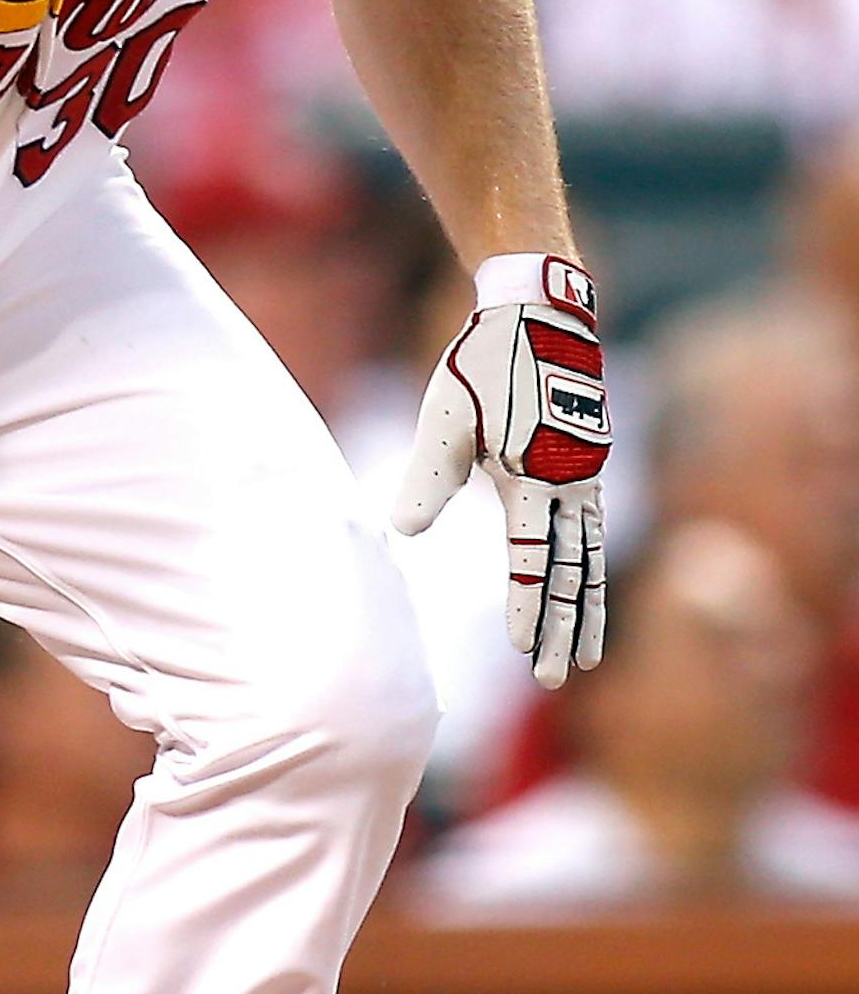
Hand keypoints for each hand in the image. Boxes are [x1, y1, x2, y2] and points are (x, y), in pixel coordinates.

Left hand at [394, 254, 609, 689]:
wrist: (538, 315)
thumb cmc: (483, 366)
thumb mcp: (445, 418)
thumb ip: (428, 478)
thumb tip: (401, 532)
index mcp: (535, 478)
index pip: (532, 561)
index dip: (527, 609)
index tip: (524, 653)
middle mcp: (571, 484)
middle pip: (570, 573)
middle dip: (562, 628)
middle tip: (557, 677)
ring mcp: (586, 475)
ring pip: (589, 558)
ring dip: (585, 609)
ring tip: (584, 656)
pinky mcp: (588, 464)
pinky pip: (592, 533)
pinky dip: (590, 571)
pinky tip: (584, 594)